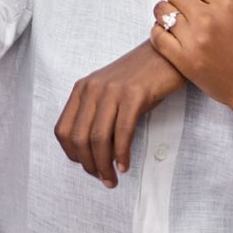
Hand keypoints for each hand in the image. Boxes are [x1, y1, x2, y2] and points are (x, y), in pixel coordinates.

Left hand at [54, 40, 185, 186]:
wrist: (169, 53)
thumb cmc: (142, 77)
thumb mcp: (111, 92)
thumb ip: (98, 115)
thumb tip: (94, 153)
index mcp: (82, 88)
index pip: (62, 130)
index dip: (72, 154)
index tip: (87, 166)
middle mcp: (92, 88)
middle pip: (79, 138)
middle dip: (88, 165)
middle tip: (102, 179)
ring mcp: (112, 90)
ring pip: (98, 138)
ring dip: (104, 165)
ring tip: (112, 179)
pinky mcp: (134, 94)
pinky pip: (122, 132)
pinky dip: (122, 154)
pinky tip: (125, 165)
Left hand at [150, 0, 232, 131]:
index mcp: (228, 5)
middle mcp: (208, 20)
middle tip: (185, 4)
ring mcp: (194, 41)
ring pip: (162, 11)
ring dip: (166, 11)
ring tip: (175, 18)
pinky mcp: (183, 60)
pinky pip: (157, 36)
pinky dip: (158, 31)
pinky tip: (170, 33)